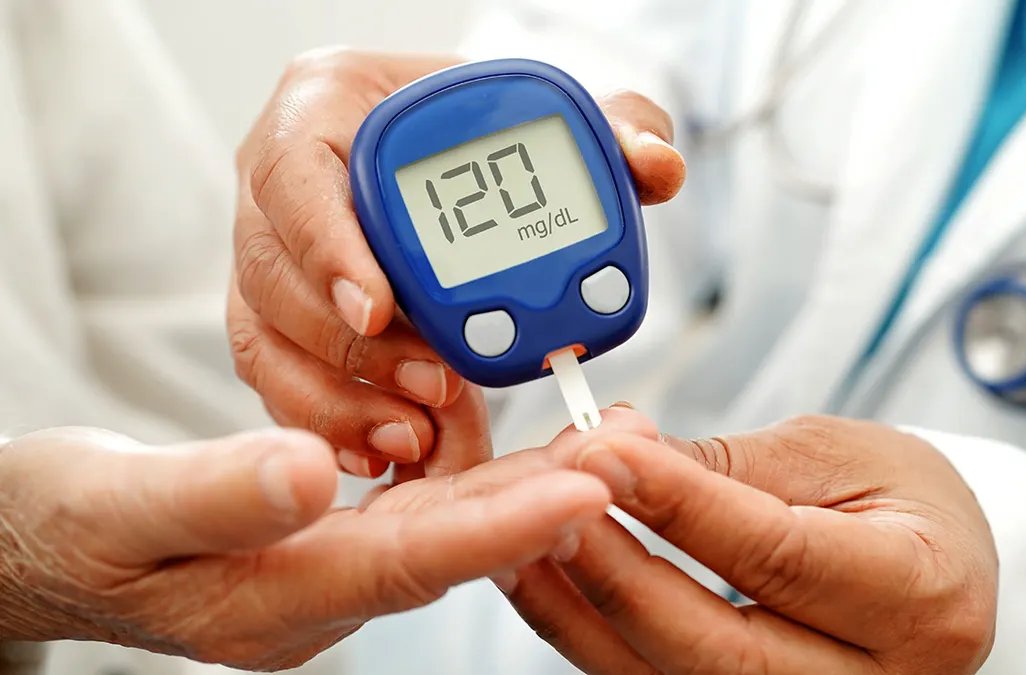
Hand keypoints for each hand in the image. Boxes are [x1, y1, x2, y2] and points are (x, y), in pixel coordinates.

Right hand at [0, 426, 609, 669]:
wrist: (41, 543)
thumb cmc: (65, 530)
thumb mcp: (115, 509)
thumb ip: (211, 496)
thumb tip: (311, 472)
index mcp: (271, 597)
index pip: (408, 562)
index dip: (500, 526)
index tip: (582, 489)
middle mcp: (319, 592)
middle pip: (456, 544)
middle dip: (549, 499)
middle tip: (632, 452)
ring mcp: (330, 569)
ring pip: (452, 524)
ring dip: (530, 482)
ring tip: (607, 437)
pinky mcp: (333, 538)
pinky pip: (426, 507)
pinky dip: (481, 473)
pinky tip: (526, 443)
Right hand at [228, 48, 685, 475]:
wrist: (443, 161)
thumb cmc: (477, 132)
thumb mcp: (546, 116)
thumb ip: (614, 126)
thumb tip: (656, 166)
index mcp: (325, 109)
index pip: (296, 173)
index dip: (330, 247)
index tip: (383, 306)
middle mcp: (277, 188)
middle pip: (276, 276)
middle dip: (354, 347)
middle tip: (437, 385)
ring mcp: (270, 259)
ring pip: (267, 340)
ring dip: (340, 399)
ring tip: (417, 435)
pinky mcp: (280, 319)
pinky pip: (280, 379)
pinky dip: (329, 424)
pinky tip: (385, 452)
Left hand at [508, 414, 998, 673]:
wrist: (938, 563)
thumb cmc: (902, 500)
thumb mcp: (838, 453)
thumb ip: (727, 463)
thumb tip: (621, 453)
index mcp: (920, 594)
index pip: (780, 555)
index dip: (682, 507)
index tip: (605, 455)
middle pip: (722, 650)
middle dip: (621, 576)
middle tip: (551, 506)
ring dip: (586, 615)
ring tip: (527, 545)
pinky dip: (596, 638)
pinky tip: (552, 583)